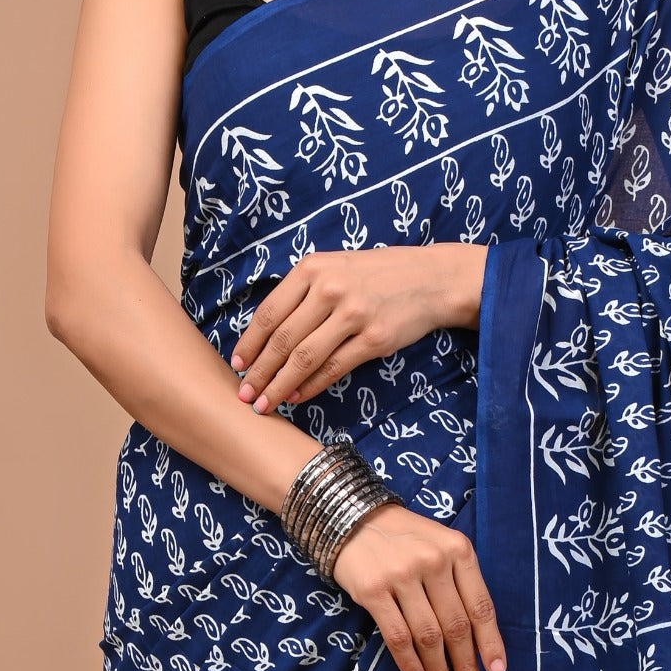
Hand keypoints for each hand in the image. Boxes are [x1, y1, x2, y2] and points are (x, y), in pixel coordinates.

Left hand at [232, 245, 485, 412]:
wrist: (432, 279)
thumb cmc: (377, 275)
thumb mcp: (335, 267)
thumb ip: (303, 292)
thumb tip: (266, 335)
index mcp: (313, 268)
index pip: (269, 312)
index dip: (249, 343)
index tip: (238, 365)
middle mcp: (330, 289)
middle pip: (282, 340)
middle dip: (259, 372)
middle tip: (245, 394)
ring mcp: (353, 314)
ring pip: (304, 358)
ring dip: (280, 385)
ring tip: (265, 403)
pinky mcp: (375, 339)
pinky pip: (333, 368)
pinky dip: (312, 386)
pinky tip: (298, 396)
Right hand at [331, 502, 506, 670]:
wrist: (353, 518)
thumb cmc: (405, 538)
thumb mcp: (441, 545)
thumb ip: (459, 581)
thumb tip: (477, 638)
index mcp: (458, 549)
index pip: (481, 605)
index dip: (491, 642)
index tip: (497, 670)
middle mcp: (433, 561)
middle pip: (456, 625)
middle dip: (466, 664)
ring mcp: (402, 575)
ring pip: (428, 635)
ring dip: (439, 670)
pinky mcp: (373, 590)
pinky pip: (398, 636)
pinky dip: (409, 663)